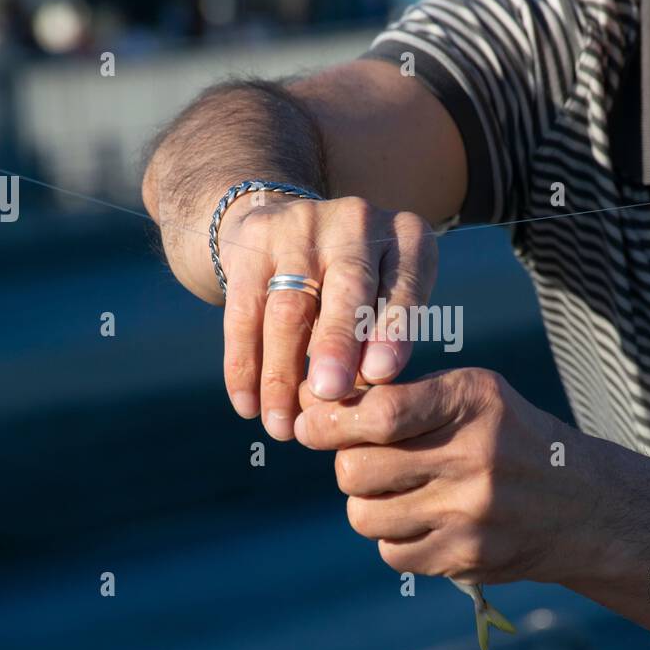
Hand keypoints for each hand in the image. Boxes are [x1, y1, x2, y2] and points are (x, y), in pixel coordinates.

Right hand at [198, 195, 436, 440]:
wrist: (287, 223)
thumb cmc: (359, 284)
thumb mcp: (389, 295)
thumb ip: (384, 337)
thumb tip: (366, 387)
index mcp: (405, 237)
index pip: (404, 286)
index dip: (393, 330)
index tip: (380, 375)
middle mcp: (356, 223)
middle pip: (346, 288)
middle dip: (336, 344)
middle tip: (328, 393)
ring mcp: (300, 227)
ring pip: (288, 307)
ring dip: (281, 373)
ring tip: (281, 427)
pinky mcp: (252, 246)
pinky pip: (243, 312)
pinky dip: (243, 364)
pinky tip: (247, 405)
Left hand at [294, 368, 599, 583]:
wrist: (582, 504)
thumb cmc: (505, 436)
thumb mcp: (470, 396)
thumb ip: (397, 396)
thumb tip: (307, 402)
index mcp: (472, 401)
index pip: (379, 413)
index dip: (328, 420)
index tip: (308, 424)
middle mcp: (475, 456)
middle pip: (355, 469)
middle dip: (346, 463)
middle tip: (364, 458)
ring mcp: (472, 513)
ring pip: (364, 515)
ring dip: (367, 503)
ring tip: (396, 490)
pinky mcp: (469, 557)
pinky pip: (392, 553)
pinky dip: (394, 537)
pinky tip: (421, 520)